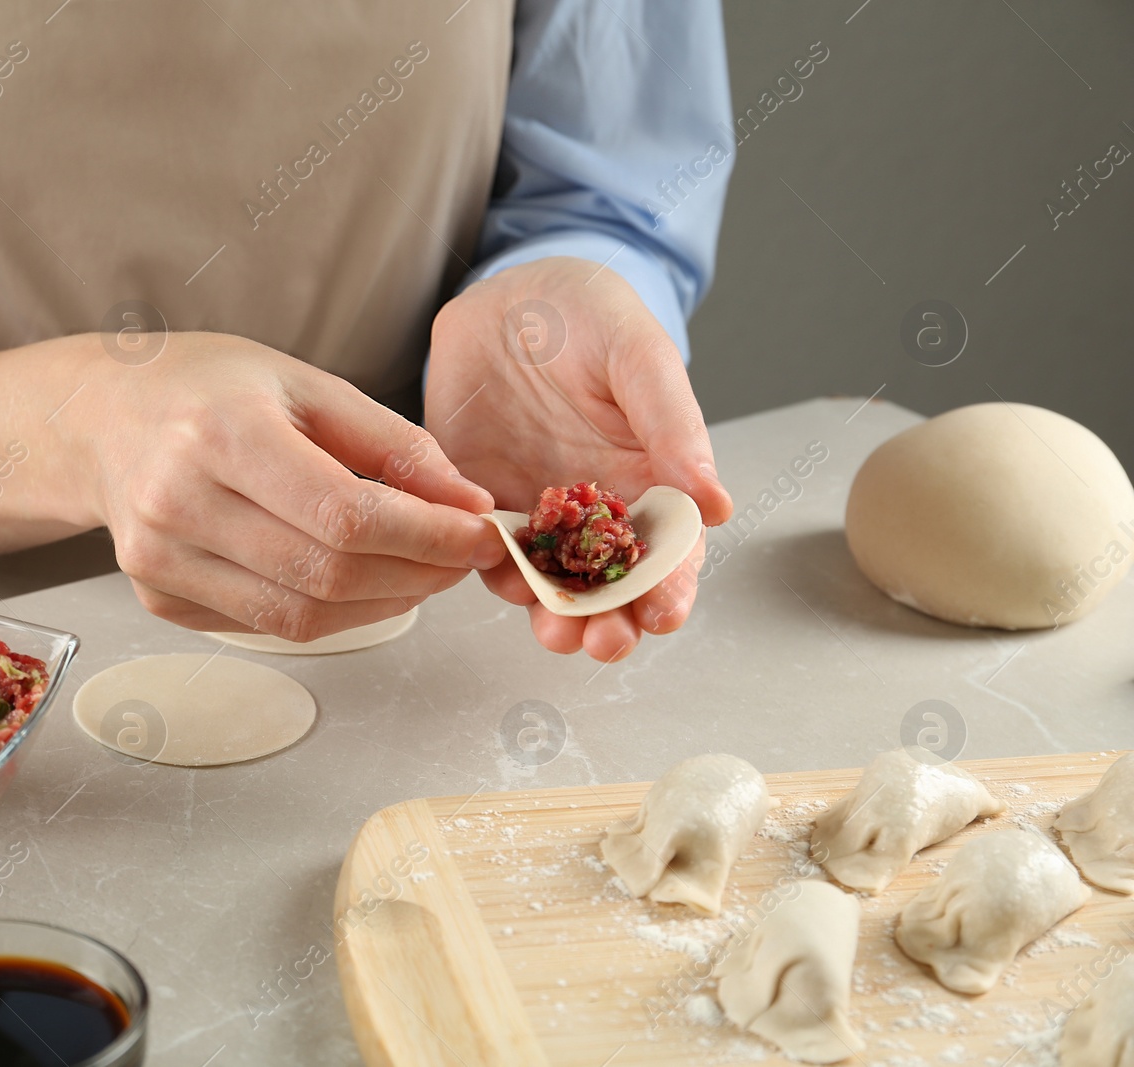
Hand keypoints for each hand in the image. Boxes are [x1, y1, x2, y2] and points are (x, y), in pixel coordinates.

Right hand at [73, 332, 505, 640]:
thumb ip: (393, 445)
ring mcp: (159, 560)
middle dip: (417, 574)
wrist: (103, 416)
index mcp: (218, 433)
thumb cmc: (210, 389)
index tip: (478, 535)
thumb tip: (467, 506)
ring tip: (420, 572)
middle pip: (328, 574)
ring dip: (383, 604)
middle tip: (460, 557)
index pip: (346, 516)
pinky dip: (331, 614)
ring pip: (302, 618)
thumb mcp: (307, 386)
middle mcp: (177, 503)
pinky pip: (267, 627)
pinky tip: (357, 581)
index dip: (427, 537)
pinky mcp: (157, 597)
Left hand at [425, 257, 732, 661]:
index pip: (669, 553)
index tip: (665, 614)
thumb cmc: (590, 316)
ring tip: (558, 633)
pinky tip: (503, 578)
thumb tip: (716, 503)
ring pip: (550, 582)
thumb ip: (673, 424)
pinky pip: (488, 548)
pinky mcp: (483, 499)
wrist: (508, 293)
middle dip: (611, 622)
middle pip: (610, 586)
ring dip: (556, 613)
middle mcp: (596, 508)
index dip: (670, 589)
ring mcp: (538, 509)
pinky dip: (495, 569)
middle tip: (606, 643)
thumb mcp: (639, 354)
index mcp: (650, 479)